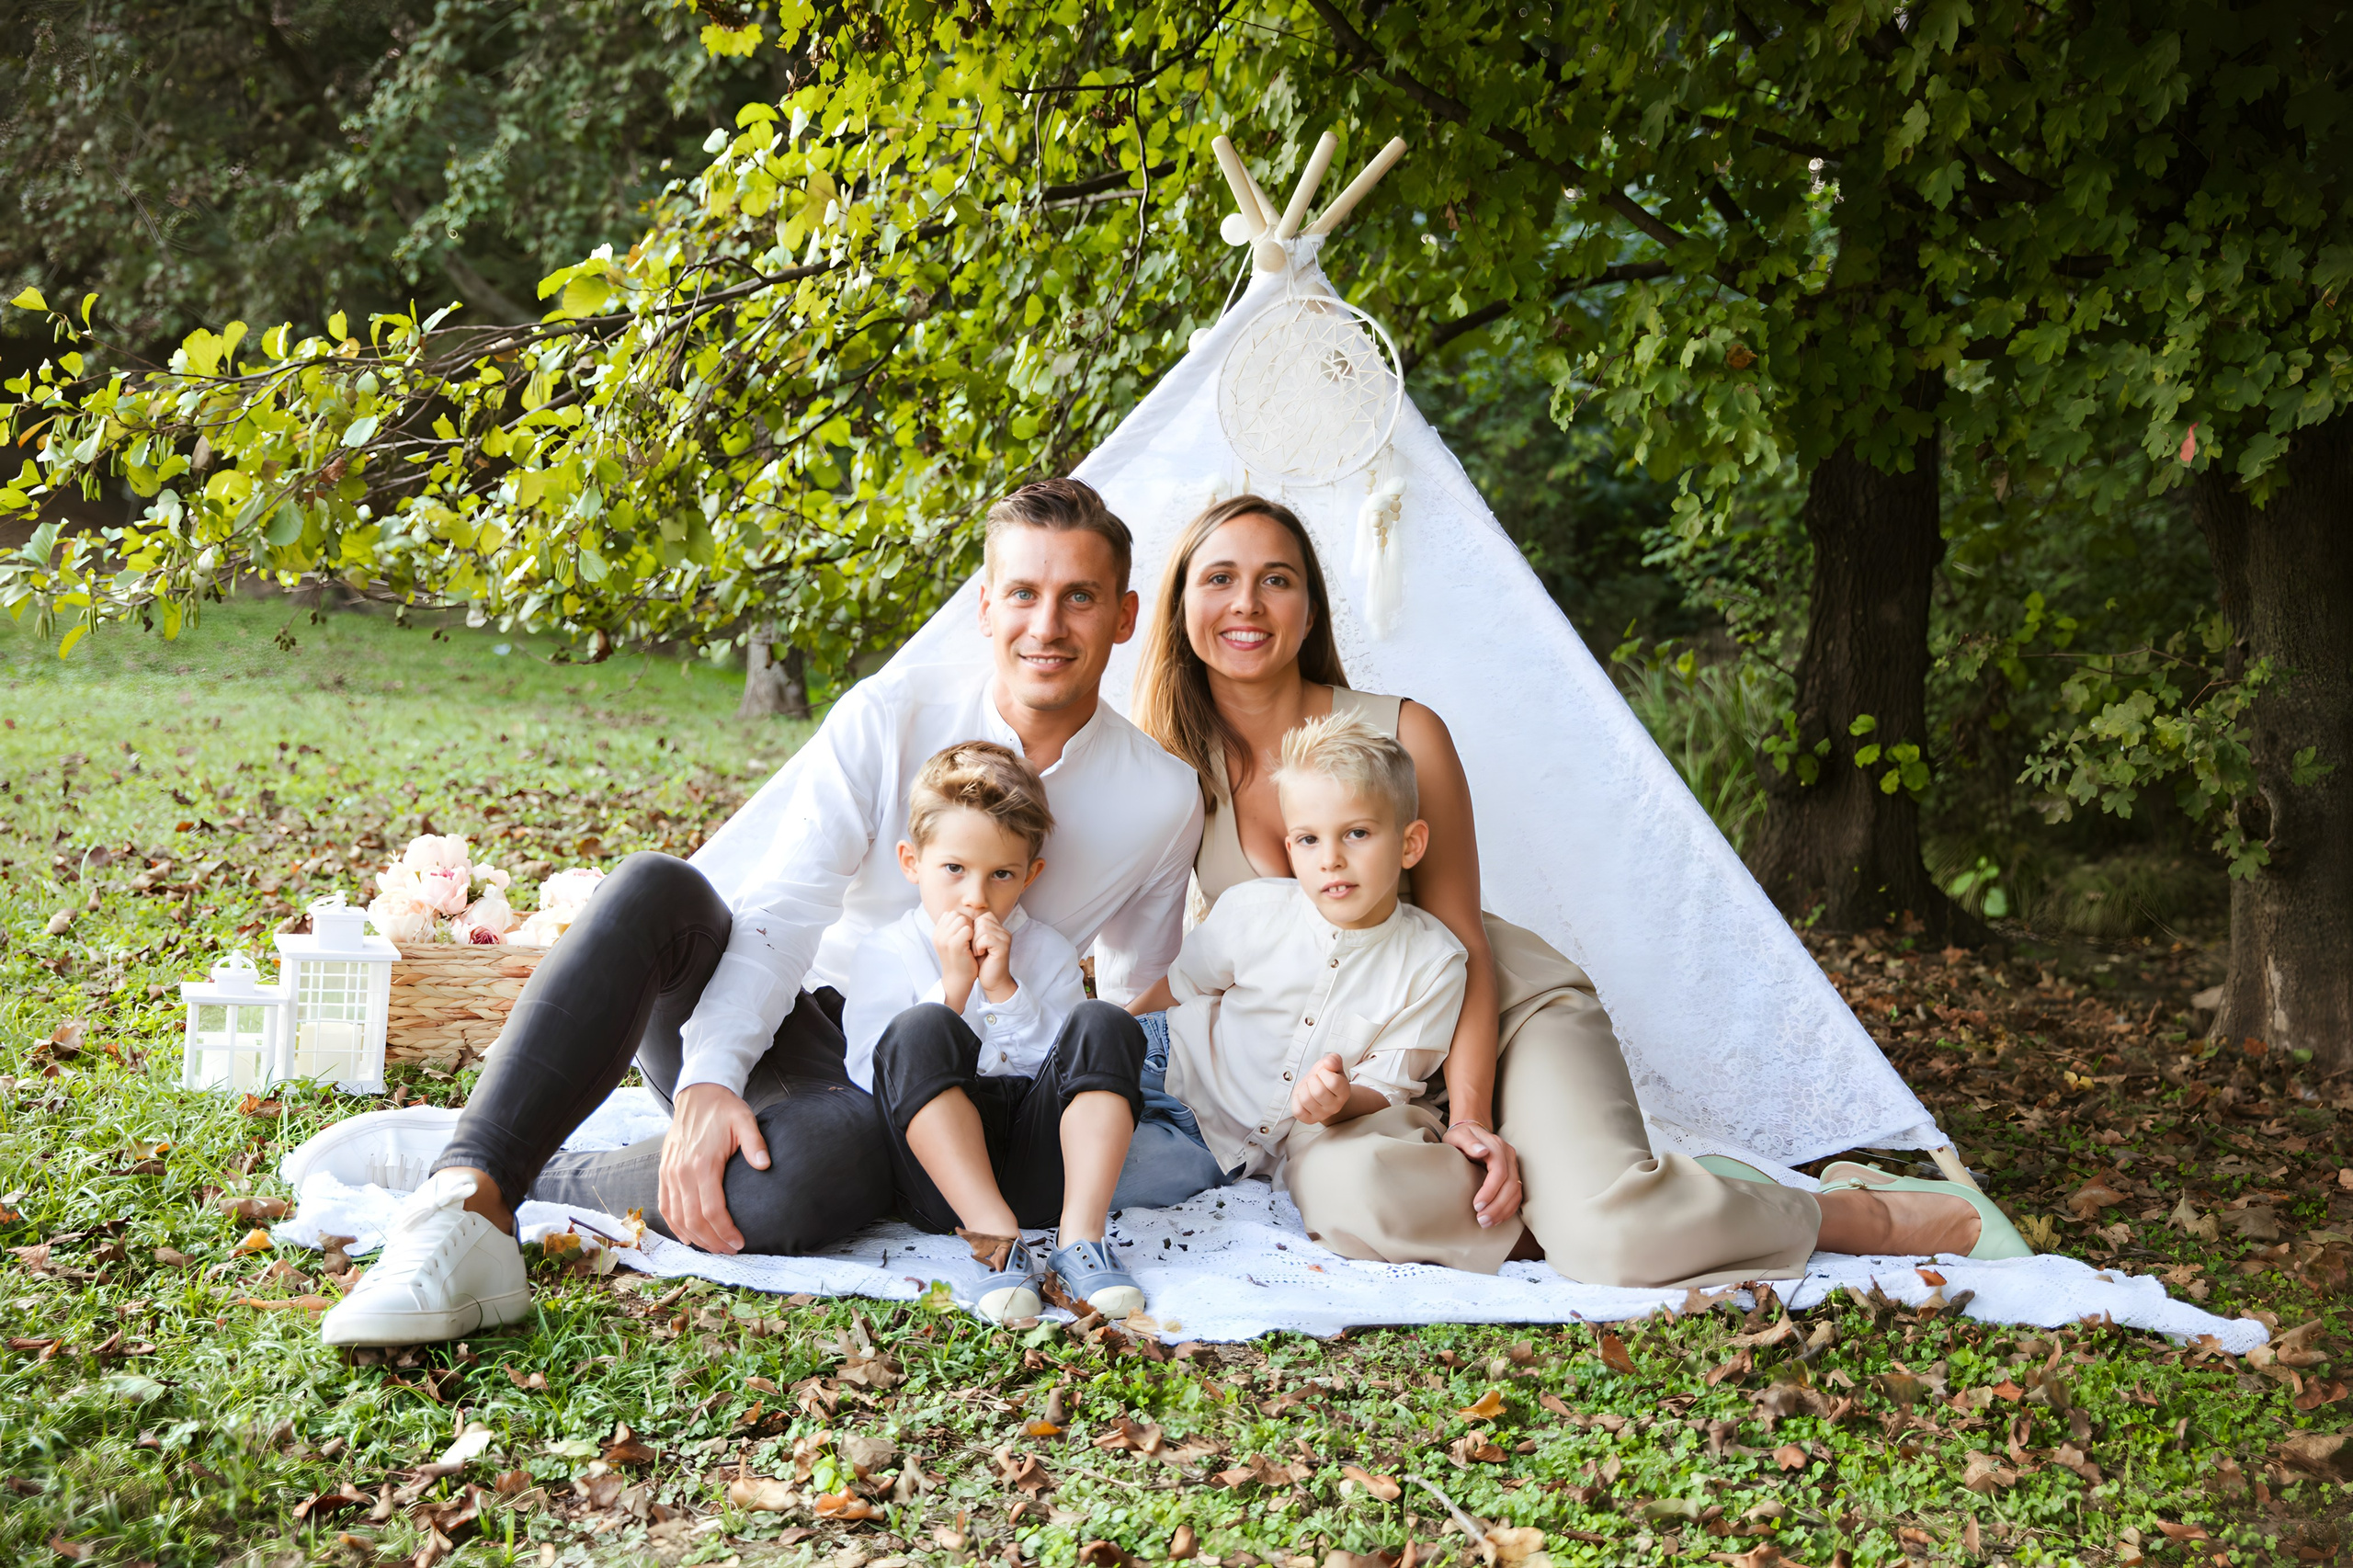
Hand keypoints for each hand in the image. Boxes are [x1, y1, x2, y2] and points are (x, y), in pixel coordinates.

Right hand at [659, 1083, 769, 1253]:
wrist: (697, 1094)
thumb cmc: (724, 1109)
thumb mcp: (744, 1119)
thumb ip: (755, 1142)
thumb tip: (766, 1164)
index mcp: (702, 1163)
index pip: (712, 1210)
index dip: (725, 1231)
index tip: (739, 1242)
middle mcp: (681, 1172)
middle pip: (694, 1219)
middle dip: (712, 1241)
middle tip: (730, 1251)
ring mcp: (669, 1173)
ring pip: (677, 1217)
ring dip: (695, 1237)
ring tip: (714, 1248)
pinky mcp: (664, 1172)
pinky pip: (665, 1205)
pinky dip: (675, 1225)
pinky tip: (687, 1236)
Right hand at [932, 908, 977, 1009]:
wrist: (958, 981)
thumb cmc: (960, 961)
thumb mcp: (953, 942)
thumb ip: (954, 928)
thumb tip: (962, 915)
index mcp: (936, 933)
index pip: (950, 914)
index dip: (961, 921)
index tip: (966, 935)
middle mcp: (938, 935)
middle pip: (957, 914)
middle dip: (967, 923)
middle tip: (970, 939)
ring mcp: (945, 939)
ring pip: (963, 919)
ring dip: (971, 928)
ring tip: (971, 942)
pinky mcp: (954, 945)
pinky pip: (968, 929)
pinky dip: (974, 936)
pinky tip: (974, 946)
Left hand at [972, 910, 1014, 1000]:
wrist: (992, 981)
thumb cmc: (981, 964)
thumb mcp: (975, 943)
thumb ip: (973, 930)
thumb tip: (958, 917)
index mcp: (998, 929)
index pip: (982, 917)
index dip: (973, 929)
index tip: (972, 943)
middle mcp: (1003, 931)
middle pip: (982, 920)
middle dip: (973, 935)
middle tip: (974, 949)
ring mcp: (1005, 938)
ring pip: (983, 927)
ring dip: (975, 941)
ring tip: (977, 952)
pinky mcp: (1003, 946)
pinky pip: (985, 937)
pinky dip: (978, 946)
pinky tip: (980, 955)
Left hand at [1289, 1052, 1352, 1124]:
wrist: (1318, 1089)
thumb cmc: (1325, 1077)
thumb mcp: (1331, 1064)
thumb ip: (1333, 1060)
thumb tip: (1329, 1063)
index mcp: (1344, 1092)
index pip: (1333, 1082)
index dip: (1324, 1073)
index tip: (1323, 1072)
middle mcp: (1335, 1106)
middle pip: (1319, 1092)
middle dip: (1312, 1080)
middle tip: (1314, 1080)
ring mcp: (1322, 1115)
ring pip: (1306, 1100)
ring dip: (1303, 1089)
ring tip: (1308, 1087)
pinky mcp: (1309, 1120)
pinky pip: (1298, 1111)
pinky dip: (1296, 1100)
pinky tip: (1302, 1097)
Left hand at [1445, 1120, 1523, 1228]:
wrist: (1472, 1130)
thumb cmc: (1462, 1135)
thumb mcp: (1459, 1135)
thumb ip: (1468, 1142)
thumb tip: (1481, 1150)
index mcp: (1497, 1147)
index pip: (1499, 1171)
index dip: (1490, 1191)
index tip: (1477, 1205)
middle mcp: (1509, 1156)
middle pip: (1510, 1185)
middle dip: (1497, 1206)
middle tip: (1481, 1220)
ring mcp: (1513, 1166)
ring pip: (1516, 1192)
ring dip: (1503, 1210)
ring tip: (1487, 1223)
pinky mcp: (1513, 1175)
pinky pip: (1516, 1195)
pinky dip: (1509, 1209)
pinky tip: (1497, 1219)